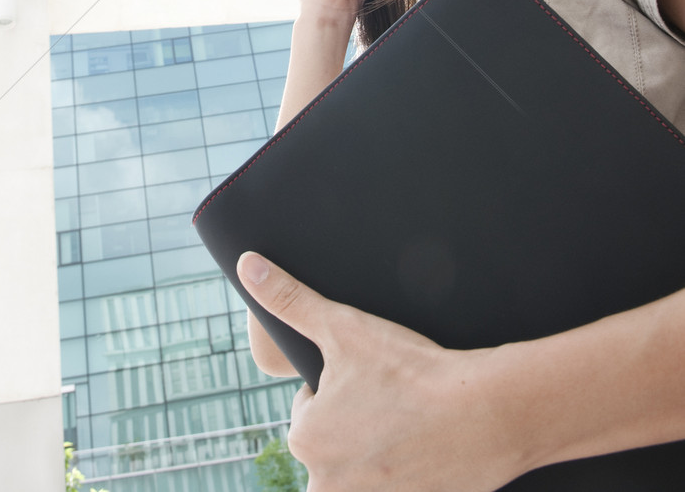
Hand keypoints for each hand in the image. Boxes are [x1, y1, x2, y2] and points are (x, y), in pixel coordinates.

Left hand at [238, 252, 520, 491]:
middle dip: (359, 423)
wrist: (486, 415)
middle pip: (335, 443)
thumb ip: (290, 299)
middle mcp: (326, 486)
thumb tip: (248, 266)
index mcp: (306, 440)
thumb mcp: (343, 326)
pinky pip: (393, 489)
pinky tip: (424, 453)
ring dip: (380, 452)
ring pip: (362, 470)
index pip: (313, 407)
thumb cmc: (411, 371)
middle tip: (396, 404)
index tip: (376, 381)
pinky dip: (405, 474)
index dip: (344, 387)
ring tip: (412, 427)